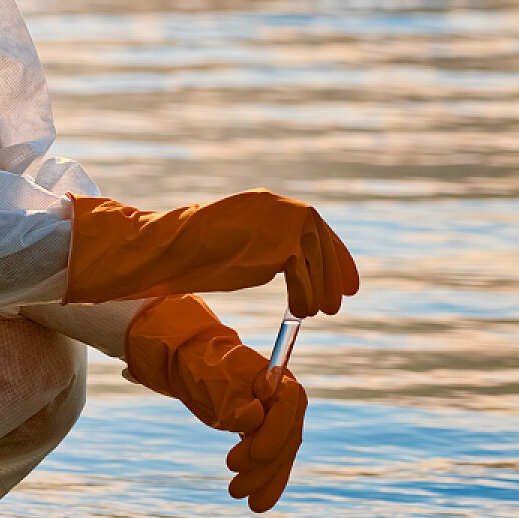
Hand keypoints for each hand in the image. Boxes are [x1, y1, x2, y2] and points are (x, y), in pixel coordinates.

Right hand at [65, 190, 358, 318]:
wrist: (172, 248)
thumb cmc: (196, 253)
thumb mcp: (240, 246)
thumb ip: (267, 250)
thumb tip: (295, 269)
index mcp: (268, 205)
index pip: (313, 226)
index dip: (333, 254)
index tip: (345, 281)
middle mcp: (278, 207)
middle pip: (320, 238)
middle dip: (333, 271)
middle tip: (338, 302)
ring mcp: (281, 220)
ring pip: (316, 256)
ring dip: (320, 286)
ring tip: (319, 312)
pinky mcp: (279, 240)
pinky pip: (303, 270)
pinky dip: (305, 293)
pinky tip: (301, 311)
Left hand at [123, 295, 307, 512]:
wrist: (196, 367)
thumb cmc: (206, 368)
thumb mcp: (214, 381)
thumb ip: (233, 401)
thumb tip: (252, 418)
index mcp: (277, 379)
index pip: (286, 407)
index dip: (275, 433)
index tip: (255, 454)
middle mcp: (285, 400)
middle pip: (286, 436)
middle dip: (264, 465)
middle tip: (234, 484)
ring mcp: (279, 419)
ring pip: (280, 454)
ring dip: (263, 479)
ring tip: (236, 495)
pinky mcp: (268, 435)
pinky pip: (272, 461)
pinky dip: (267, 482)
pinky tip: (258, 504)